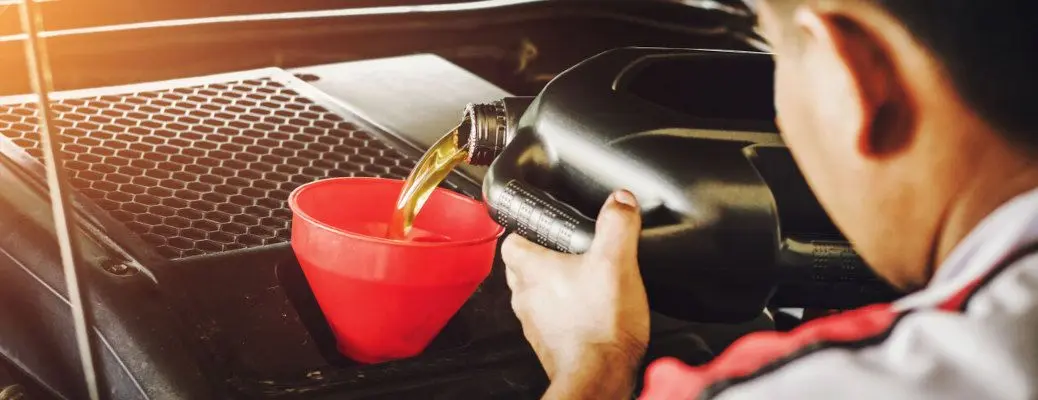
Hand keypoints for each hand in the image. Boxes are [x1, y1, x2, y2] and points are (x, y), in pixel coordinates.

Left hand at [502, 190, 649, 398]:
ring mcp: (534, 322)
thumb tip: (620, 200)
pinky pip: (550, 319)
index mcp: (532, 268)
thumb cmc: (600, 325)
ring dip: (553, 286)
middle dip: (542, 257)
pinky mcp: (549, 342)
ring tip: (581, 279)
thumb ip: (617, 225)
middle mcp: (525, 295)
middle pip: (522, 267)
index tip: (543, 225)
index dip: (526, 229)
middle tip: (568, 251)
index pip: (511, 240)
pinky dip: (564, 312)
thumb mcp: (616, 262)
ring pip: (535, 294)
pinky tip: (588, 311)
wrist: (600, 376)